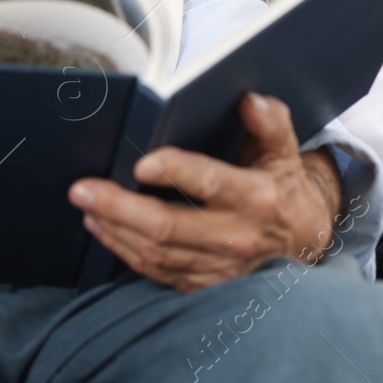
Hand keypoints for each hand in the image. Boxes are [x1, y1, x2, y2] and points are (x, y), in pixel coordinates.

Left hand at [69, 94, 342, 290]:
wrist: (302, 243)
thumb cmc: (282, 187)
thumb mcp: (284, 150)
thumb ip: (270, 122)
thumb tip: (249, 100)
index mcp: (256, 197)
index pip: (210, 183)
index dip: (175, 172)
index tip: (142, 163)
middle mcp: (235, 236)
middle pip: (167, 226)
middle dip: (119, 207)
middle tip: (81, 189)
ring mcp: (217, 267)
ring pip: (154, 252)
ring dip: (114, 228)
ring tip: (85, 204)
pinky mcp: (202, 283)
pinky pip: (155, 271)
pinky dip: (124, 250)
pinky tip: (103, 228)